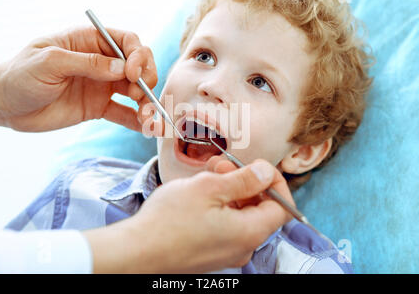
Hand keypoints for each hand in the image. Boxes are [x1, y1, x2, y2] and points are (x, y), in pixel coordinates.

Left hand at [0, 27, 156, 131]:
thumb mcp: (50, 62)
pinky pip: (123, 113)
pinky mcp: (98, 107)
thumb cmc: (21, 75)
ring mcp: (101, 86)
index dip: (138, 55)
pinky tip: (148, 130)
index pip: (126, 41)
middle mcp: (101, 62)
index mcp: (89, 41)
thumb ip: (86, 63)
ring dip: (147, 105)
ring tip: (150, 121)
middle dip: (147, 80)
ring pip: (135, 92)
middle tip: (142, 97)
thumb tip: (122, 69)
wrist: (7, 105)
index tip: (133, 73)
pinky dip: (137, 121)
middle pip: (138, 66)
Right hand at [84, 158, 293, 272]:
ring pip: (240, 215)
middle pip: (259, 209)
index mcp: (250, 233)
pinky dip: (219, 206)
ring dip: (229, 191)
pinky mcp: (210, 253)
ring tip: (207, 175)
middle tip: (222, 165)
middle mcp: (243, 248)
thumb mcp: (210, 188)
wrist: (136, 252)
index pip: (283, 207)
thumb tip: (268, 173)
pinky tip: (199, 194)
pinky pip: (225, 226)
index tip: (259, 166)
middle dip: (245, 181)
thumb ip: (245, 180)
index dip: (275, 182)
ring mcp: (226, 252)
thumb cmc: (169, 220)